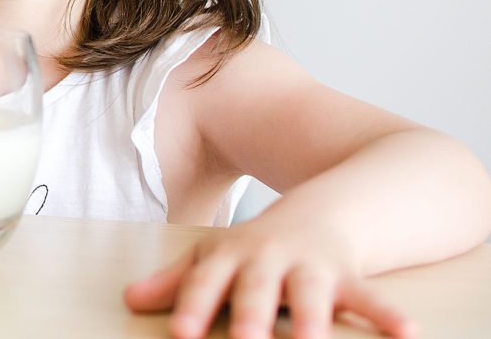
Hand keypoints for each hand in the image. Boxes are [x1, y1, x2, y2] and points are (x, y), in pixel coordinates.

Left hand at [122, 220, 417, 338]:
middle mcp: (269, 260)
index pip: (205, 283)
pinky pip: (370, 297)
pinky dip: (387, 315)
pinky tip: (406, 334)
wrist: (320, 209)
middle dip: (252, 316)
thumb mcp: (215, 257)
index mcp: (230, 256)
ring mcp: (311, 267)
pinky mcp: (349, 277)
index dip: (192, 306)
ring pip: (312, 296)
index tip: (180, 334)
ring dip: (313, 321)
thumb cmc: (257, 246)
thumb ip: (176, 282)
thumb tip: (129, 299)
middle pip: (257, 290)